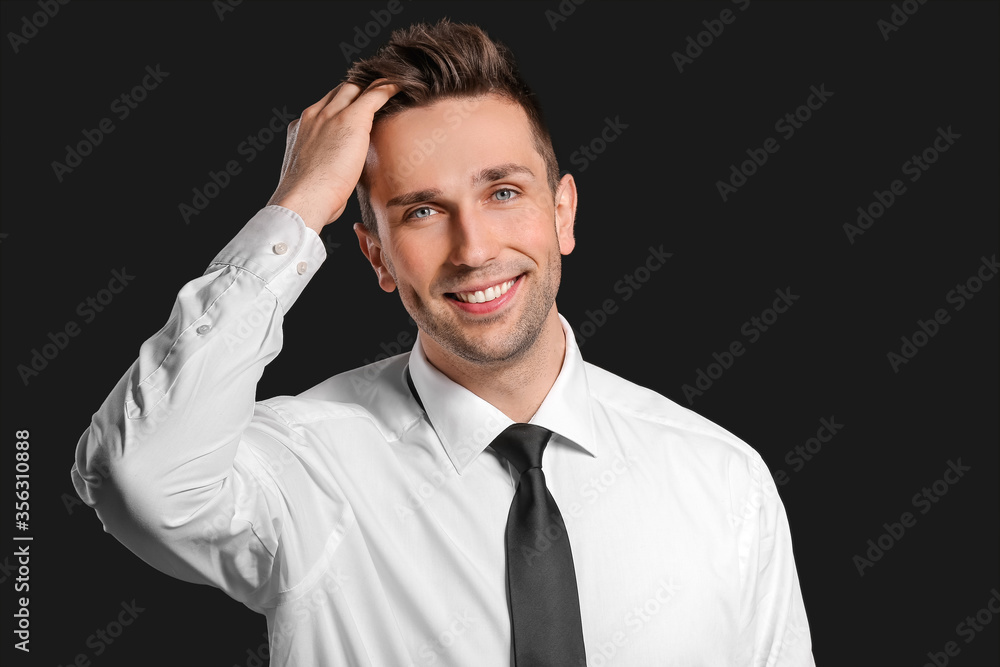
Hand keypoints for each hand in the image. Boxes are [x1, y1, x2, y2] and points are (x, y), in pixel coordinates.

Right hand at [267, 80, 398, 233]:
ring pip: (354, 88)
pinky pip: (374, 94)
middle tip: (376, 92)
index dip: (341, 103)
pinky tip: (401, 86)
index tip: (354, 107)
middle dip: (357, 90)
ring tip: (390, 85)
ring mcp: (331, 114)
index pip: (325, 106)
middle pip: (339, 92)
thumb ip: (323, 167)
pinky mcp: (350, 118)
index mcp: (302, 128)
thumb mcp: (312, 176)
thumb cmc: (309, 198)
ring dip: (371, 86)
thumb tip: (336, 179)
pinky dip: (388, 88)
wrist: (304, 198)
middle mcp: (314, 115)